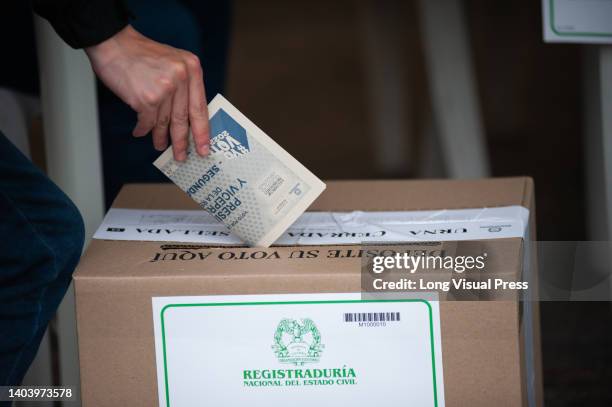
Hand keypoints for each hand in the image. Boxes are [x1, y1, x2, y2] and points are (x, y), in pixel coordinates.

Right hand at [85, 25, 208, 160]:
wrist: (113, 43)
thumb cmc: (141, 54)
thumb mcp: (173, 61)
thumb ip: (184, 84)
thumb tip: (188, 117)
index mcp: (192, 68)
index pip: (200, 106)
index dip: (202, 130)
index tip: (204, 147)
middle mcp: (181, 78)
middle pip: (184, 118)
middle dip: (182, 141)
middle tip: (182, 156)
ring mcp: (164, 89)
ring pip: (165, 122)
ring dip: (160, 136)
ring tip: (159, 145)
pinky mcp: (146, 98)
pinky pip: (147, 121)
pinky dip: (143, 129)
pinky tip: (140, 132)